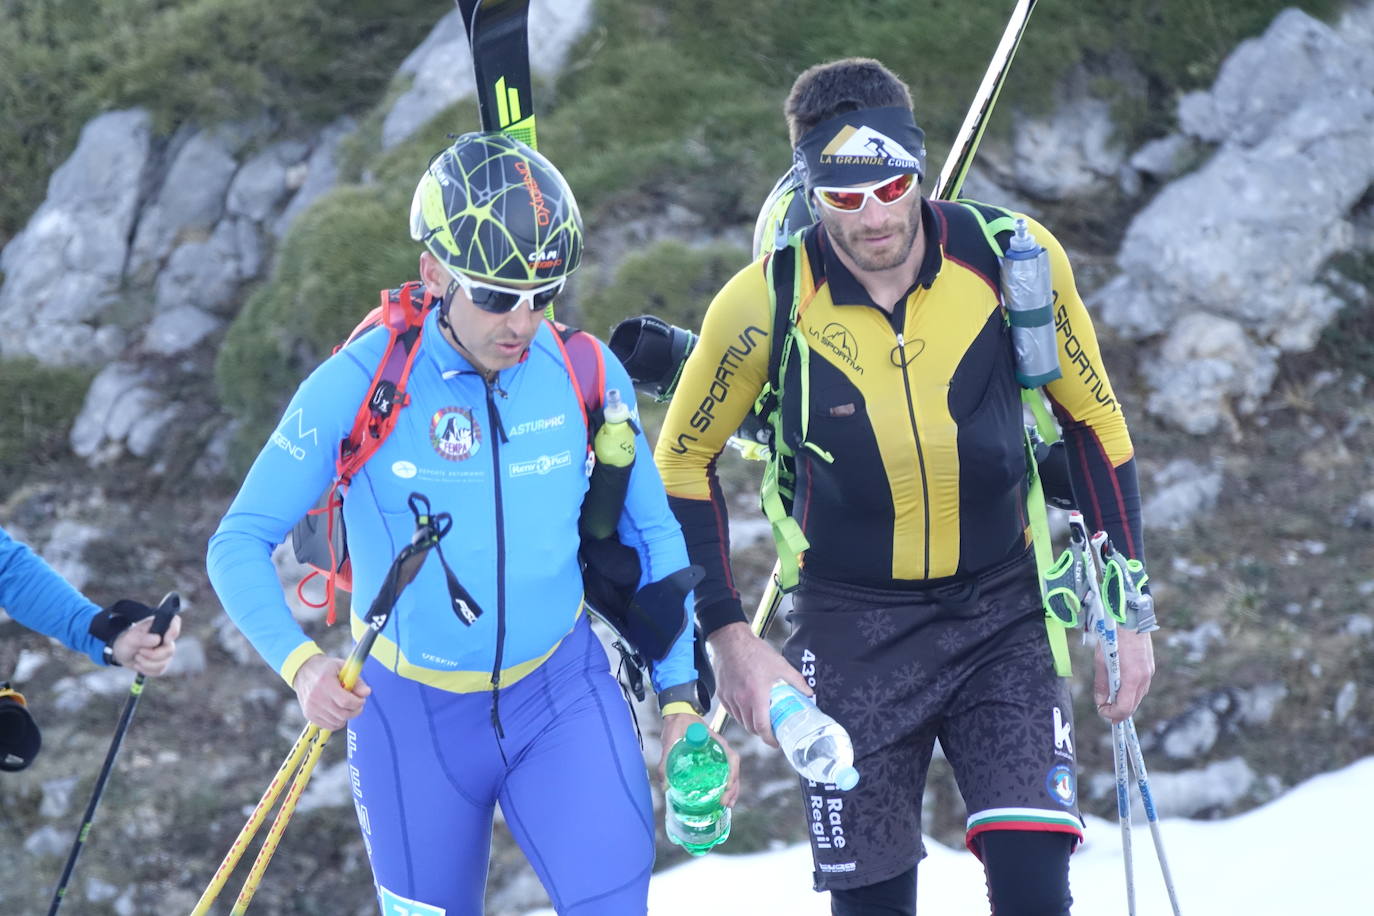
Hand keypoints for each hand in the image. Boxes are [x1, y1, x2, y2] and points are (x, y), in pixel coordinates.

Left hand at [111, 614, 181, 675]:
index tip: (165, 639)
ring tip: (137, 657)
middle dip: (152, 655)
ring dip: (146, 663)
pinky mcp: (162, 663)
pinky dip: (146, 670)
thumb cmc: (127, 641)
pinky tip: (140, 664)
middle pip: (170, 649)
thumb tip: (157, 639)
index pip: (175, 622)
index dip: (174, 630)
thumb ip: (142, 638)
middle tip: (139, 652)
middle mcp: (166, 638)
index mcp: (160, 625)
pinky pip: (159, 670)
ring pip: (164, 662)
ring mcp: (166, 651)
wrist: (122, 653)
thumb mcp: (130, 638)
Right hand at [292, 654, 370, 730]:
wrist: (303, 671)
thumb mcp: (342, 667)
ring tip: (347, 706)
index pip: (345, 701)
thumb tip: (366, 693)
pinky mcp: (309, 715)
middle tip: (358, 704)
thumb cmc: (326, 668)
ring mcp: (311, 708)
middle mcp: (316, 697)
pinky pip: (329, 726)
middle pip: (342, 714)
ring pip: (337, 722)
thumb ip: (356, 681)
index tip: (361, 699)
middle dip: (355, 711)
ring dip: (347, 716)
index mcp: (324, 682)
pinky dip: (337, 721)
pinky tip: (338, 711)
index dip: (358, 703)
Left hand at [658, 714, 740, 807]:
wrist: (678, 716)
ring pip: (731, 774)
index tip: (727, 787)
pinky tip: (718, 798)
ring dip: (732, 790)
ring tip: (726, 805)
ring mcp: (718, 755)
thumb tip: (665, 786)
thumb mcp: (671, 741)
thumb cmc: (678, 725)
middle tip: (725, 803)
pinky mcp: (712, 760)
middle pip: (734, 770)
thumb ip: (666, 762)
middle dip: (733, 788)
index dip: (732, 774)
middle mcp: (720, 749)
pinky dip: (724, 787)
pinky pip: (723, 774)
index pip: (732, 758)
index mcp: (716, 742)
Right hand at [706, 622, 810, 747]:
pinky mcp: (721, 694)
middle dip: (762, 732)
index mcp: (756, 696)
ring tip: (760, 718)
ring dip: (750, 723)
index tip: (776, 742)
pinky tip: (747, 707)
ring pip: (740, 721)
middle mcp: (741, 701)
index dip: (769, 739)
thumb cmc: (754, 652)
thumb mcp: (780, 665)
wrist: (730, 641)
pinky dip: (740, 714)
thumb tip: (809, 694)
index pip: (761, 727)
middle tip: (771, 730)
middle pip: (751, 727)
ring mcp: (729, 698)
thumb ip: (796, 681)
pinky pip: (731, 712)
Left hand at [1095, 628, 1154, 722]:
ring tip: (1110, 697)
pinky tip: (1120, 685)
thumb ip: (1101, 683)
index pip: (1125, 708)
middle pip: (1133, 705)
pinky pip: (1141, 686)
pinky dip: (1131, 690)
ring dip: (1125, 700)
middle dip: (1118, 710)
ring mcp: (1149, 672)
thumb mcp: (1101, 661)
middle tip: (1104, 709)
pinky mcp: (1150, 667)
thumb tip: (1100, 700)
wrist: (1130, 618)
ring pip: (1138, 696)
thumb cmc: (1113, 637)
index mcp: (1132, 678)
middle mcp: (1144, 678)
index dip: (1112, 714)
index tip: (1101, 711)